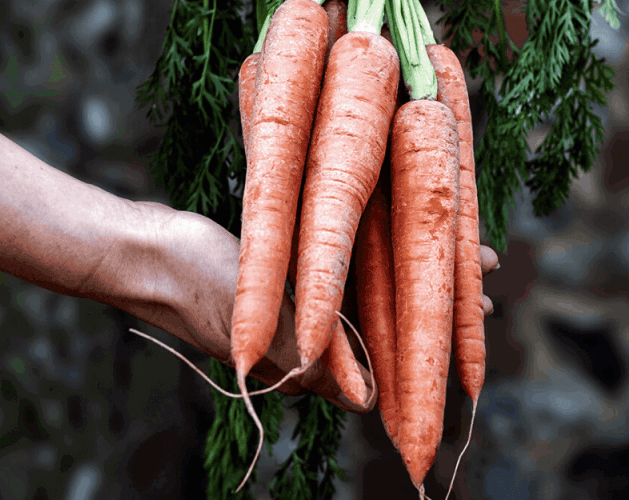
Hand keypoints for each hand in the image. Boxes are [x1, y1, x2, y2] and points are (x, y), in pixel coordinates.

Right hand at [121, 202, 498, 413]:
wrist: (145, 249)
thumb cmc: (197, 282)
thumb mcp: (263, 319)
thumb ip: (316, 355)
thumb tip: (369, 402)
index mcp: (307, 357)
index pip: (387, 356)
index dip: (435, 331)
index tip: (480, 305)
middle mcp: (310, 332)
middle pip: (389, 317)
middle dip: (436, 290)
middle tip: (483, 266)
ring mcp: (299, 299)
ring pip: (370, 285)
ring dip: (411, 263)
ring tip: (453, 245)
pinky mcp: (288, 267)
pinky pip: (343, 261)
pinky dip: (375, 246)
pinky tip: (395, 226)